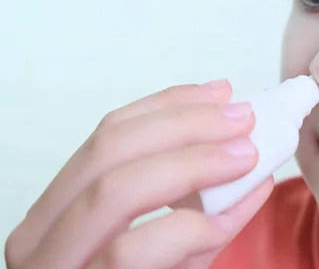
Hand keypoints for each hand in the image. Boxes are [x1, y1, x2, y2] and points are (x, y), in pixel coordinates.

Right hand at [5, 80, 273, 268]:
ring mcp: (57, 268)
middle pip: (112, 149)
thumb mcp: (174, 244)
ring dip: (192, 162)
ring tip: (247, 154)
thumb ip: (205, 199)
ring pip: (116, 190)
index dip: (171, 104)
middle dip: (187, 124)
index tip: (222, 91)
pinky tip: (227, 215)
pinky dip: (188, 224)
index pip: (111, 133)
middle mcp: (42, 235)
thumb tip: (251, 148)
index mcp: (61, 208)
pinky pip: (133, 249)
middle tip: (245, 118)